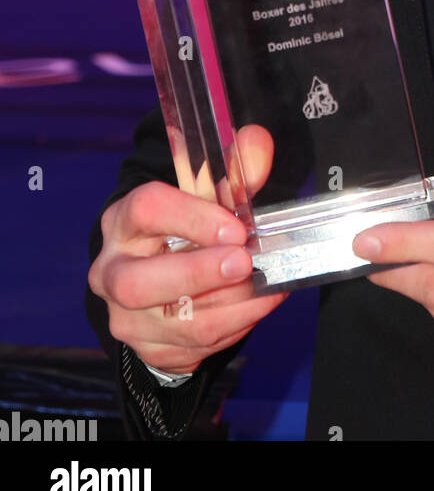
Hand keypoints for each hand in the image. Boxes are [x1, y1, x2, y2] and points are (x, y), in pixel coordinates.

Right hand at [88, 125, 286, 376]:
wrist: (162, 277)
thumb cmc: (186, 228)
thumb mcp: (207, 195)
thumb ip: (236, 169)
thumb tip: (258, 142)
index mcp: (124, 221)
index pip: (146, 210)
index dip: (193, 218)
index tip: (237, 227)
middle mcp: (112, 271)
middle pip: (140, 282)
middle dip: (199, 273)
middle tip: (245, 263)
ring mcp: (125, 316)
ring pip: (176, 322)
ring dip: (232, 306)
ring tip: (266, 285)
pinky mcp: (147, 348)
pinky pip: (195, 346)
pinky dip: (235, 326)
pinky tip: (257, 304)